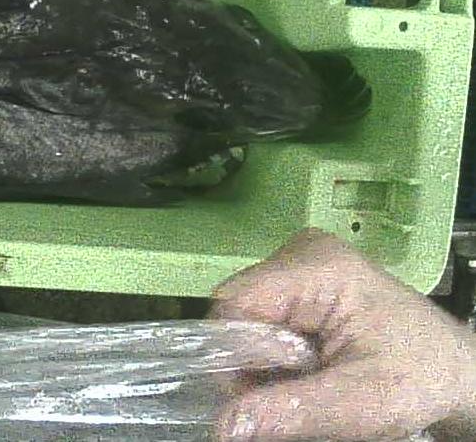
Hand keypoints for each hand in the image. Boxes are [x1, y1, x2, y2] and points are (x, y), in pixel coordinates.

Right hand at [211, 228, 475, 440]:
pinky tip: (305, 370)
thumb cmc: (420, 379)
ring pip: (246, 321)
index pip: (235, 306)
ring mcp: (298, 264)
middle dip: (255, 364)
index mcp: (316, 266)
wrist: (456, 372)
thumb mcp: (362, 403)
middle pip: (238, 313)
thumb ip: (292, 411)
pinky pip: (262, 321)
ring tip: (306, 385)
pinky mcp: (299, 282)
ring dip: (265, 364)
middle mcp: (299, 252)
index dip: (236, 358)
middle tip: (294, 398)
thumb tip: (223, 427)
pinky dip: (276, 356)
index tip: (262, 402)